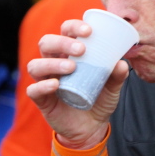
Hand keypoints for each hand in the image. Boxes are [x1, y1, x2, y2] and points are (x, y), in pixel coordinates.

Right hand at [26, 18, 129, 149]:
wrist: (92, 129)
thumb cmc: (99, 100)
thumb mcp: (112, 88)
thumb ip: (117, 76)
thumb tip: (121, 63)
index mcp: (69, 53)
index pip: (65, 31)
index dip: (73, 26)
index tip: (89, 30)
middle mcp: (54, 63)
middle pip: (46, 43)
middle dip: (62, 42)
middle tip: (81, 49)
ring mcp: (46, 81)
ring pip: (36, 65)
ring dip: (52, 62)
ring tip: (71, 67)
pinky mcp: (42, 100)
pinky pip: (33, 89)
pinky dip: (42, 86)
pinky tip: (56, 85)